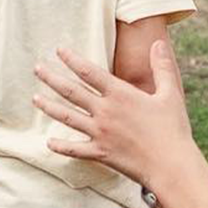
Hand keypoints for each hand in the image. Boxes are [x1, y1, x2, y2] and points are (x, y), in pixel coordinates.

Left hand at [33, 39, 194, 190]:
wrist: (171, 164)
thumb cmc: (173, 129)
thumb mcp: (170, 93)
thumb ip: (162, 67)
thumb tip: (158, 42)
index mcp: (120, 94)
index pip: (89, 72)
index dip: (72, 59)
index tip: (59, 50)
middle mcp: (105, 111)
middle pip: (71, 91)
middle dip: (52, 78)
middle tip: (37, 68)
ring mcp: (100, 133)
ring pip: (67, 117)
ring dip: (49, 107)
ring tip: (35, 98)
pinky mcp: (100, 153)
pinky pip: (75, 149)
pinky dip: (60, 146)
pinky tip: (48, 142)